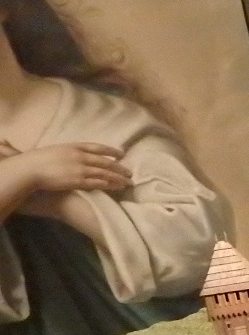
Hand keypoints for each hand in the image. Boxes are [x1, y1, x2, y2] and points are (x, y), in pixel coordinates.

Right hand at [0, 142, 131, 193]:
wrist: (31, 169)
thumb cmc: (40, 159)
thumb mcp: (58, 150)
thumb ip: (72, 153)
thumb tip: (82, 157)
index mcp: (75, 146)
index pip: (98, 147)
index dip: (111, 151)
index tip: (121, 154)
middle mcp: (80, 156)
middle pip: (105, 162)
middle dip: (119, 168)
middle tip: (130, 173)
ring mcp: (80, 169)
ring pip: (104, 173)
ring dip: (118, 178)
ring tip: (128, 182)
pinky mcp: (77, 181)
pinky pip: (97, 183)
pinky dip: (108, 185)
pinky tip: (116, 187)